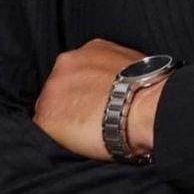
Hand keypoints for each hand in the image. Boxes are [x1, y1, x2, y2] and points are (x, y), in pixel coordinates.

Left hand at [33, 38, 151, 159]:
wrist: (144, 107)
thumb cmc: (148, 88)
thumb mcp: (132, 63)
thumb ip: (114, 69)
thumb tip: (118, 84)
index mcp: (88, 49)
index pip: (78, 72)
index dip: (86, 90)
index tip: (97, 102)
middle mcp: (65, 63)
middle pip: (61, 88)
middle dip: (73, 103)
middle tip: (92, 119)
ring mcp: (52, 90)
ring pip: (51, 109)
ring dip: (65, 120)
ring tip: (86, 134)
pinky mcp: (46, 119)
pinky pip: (46, 132)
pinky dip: (59, 138)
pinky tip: (78, 143)